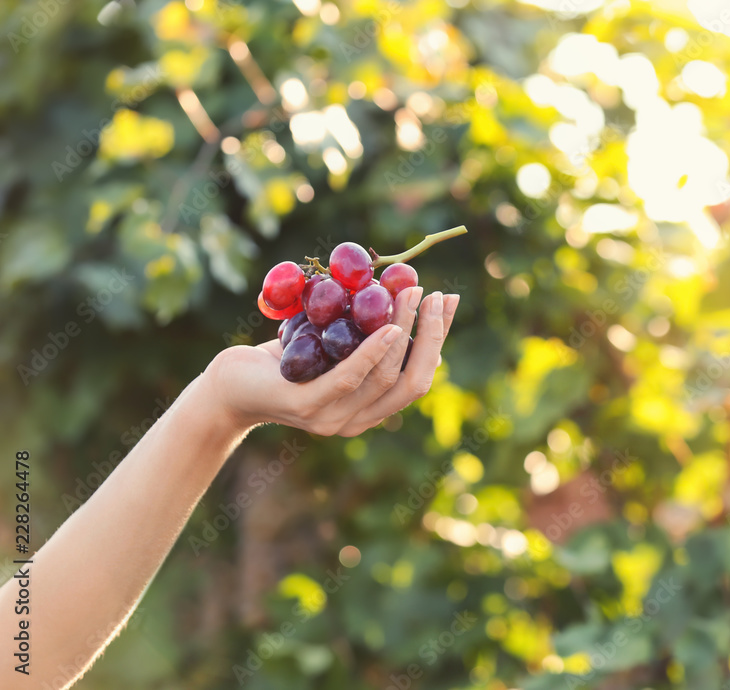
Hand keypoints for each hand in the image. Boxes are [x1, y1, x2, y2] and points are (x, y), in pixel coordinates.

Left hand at [206, 288, 458, 435]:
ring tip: (409, 294)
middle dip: (431, 336)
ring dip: (404, 331)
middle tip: (434, 295)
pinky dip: (373, 353)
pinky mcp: (307, 406)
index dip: (438, 340)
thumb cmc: (281, 362)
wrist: (227, 387)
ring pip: (385, 376)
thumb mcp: (330, 346)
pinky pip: (349, 378)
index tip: (447, 302)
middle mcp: (357, 421)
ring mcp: (332, 419)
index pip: (418, 378)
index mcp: (369, 410)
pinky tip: (389, 329)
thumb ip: (361, 335)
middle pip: (412, 381)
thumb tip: (398, 291)